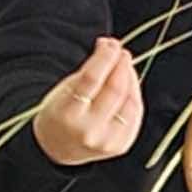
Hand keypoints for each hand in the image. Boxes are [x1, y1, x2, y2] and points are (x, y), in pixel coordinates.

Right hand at [32, 37, 142, 166]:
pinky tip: (129, 84)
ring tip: (124, 66)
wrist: (56, 148)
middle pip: (115, 89)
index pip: (92, 79)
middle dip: (121, 65)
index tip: (110, 44)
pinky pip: (135, 114)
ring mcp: (107, 141)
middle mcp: (88, 130)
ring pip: (130, 101)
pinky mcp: (121, 145)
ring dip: (131, 77)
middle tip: (121, 51)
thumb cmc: (60, 114)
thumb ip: (88, 70)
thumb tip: (110, 46)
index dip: (105, 57)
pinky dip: (135, 95)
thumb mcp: (64, 90)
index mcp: (68, 114)